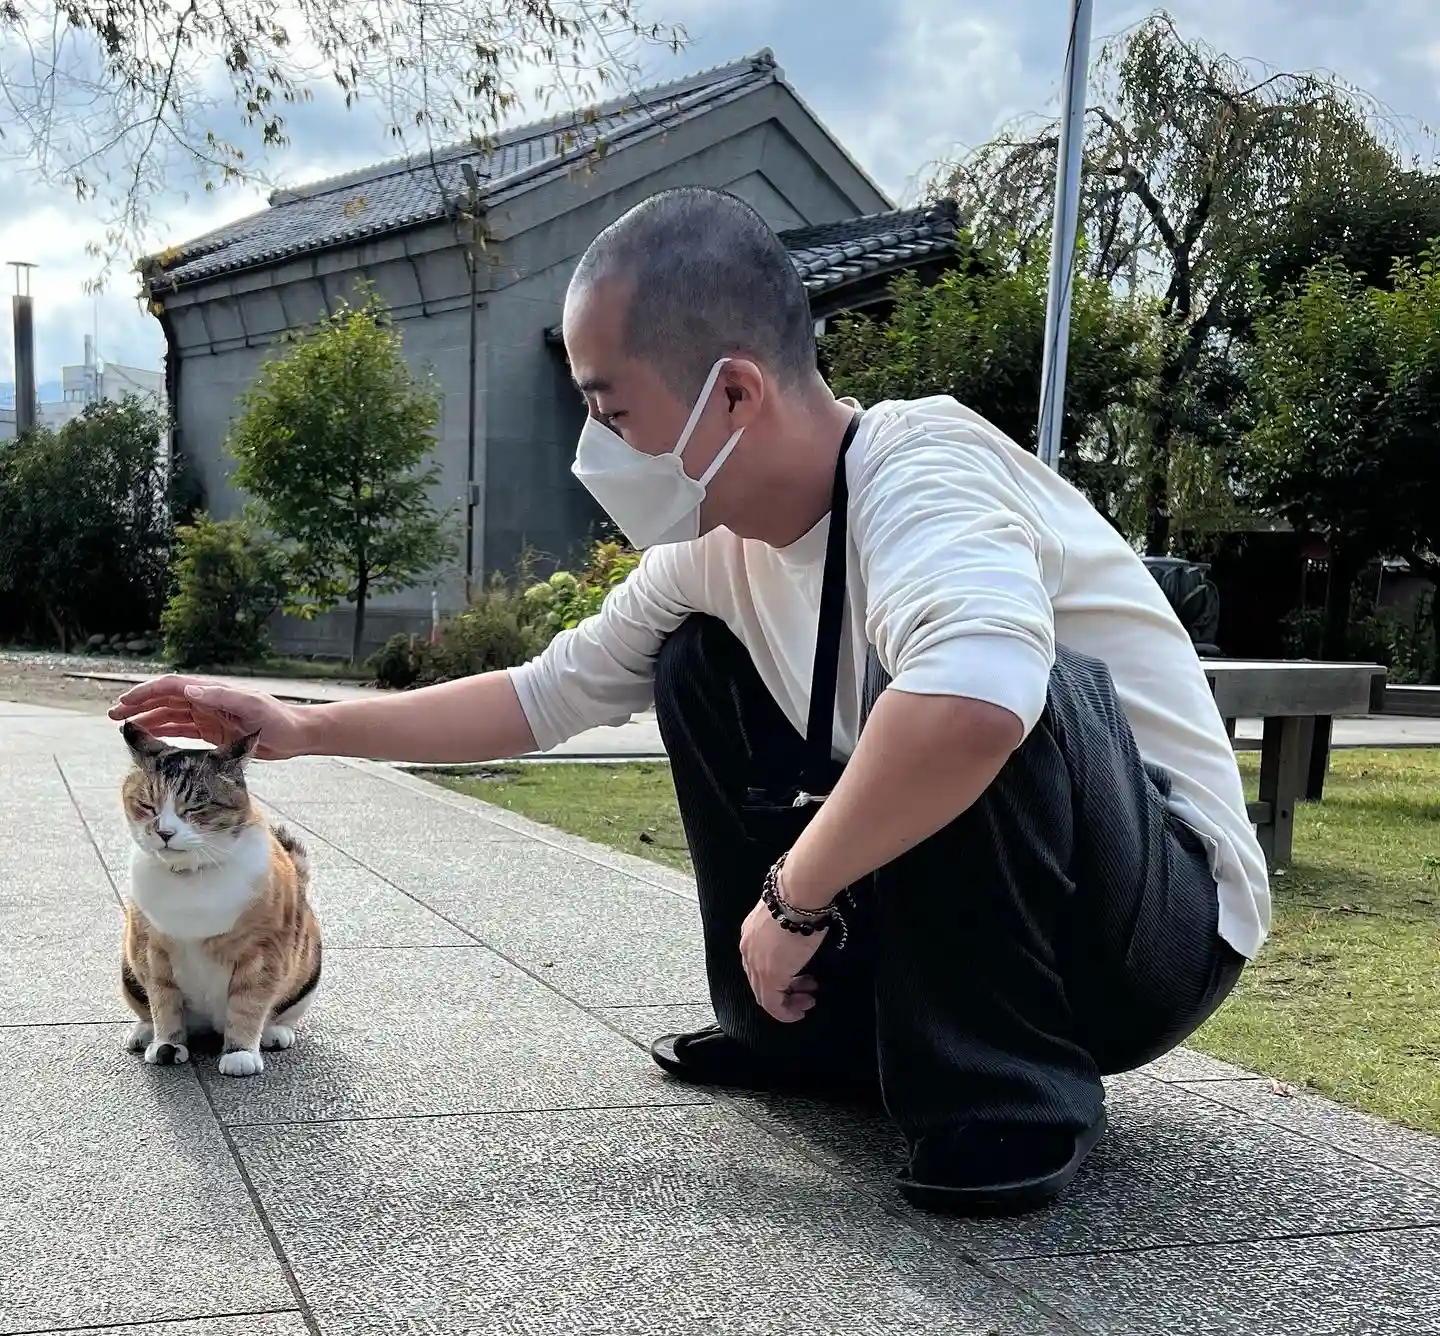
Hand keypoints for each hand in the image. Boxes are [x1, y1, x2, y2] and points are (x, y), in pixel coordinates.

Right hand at [107, 675, 313, 760]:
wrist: (296, 735)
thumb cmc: (277, 718)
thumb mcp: (251, 706)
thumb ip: (222, 697)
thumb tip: (190, 689)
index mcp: (213, 691)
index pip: (172, 686)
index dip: (146, 692)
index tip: (124, 702)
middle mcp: (207, 701)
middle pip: (165, 700)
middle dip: (138, 705)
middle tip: (113, 716)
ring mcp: (209, 716)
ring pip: (170, 716)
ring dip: (147, 720)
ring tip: (124, 730)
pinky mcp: (214, 733)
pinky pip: (182, 731)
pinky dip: (163, 733)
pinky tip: (149, 741)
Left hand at [739, 899, 824, 1022]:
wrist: (798, 894)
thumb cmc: (799, 900)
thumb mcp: (787, 919)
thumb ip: (785, 934)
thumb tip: (797, 942)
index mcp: (751, 935)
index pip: (758, 965)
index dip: (778, 976)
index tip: (799, 979)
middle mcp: (748, 950)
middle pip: (760, 982)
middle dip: (785, 992)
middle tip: (806, 994)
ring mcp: (756, 964)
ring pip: (765, 995)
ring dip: (788, 1002)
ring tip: (808, 1000)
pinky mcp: (769, 975)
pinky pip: (772, 1004)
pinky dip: (785, 1012)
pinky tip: (800, 1010)